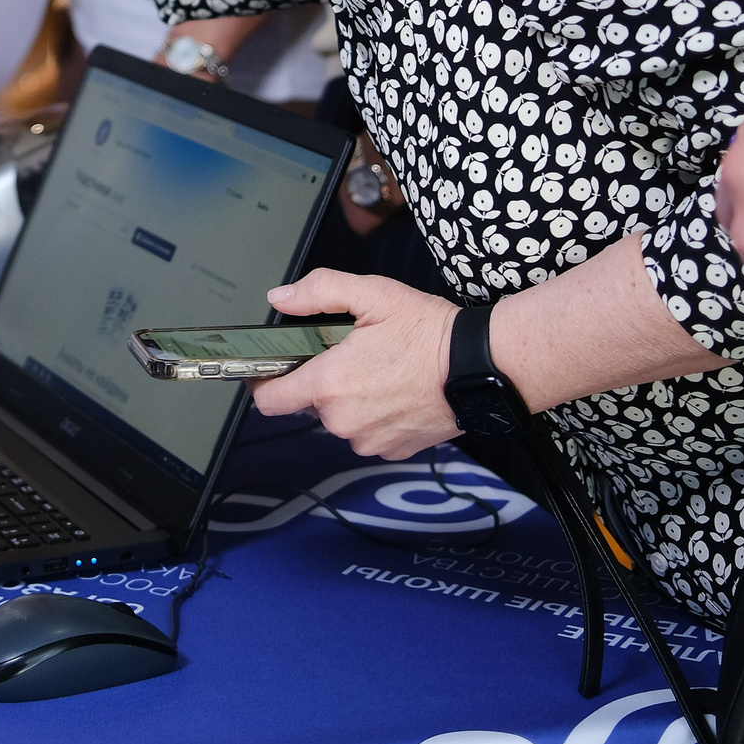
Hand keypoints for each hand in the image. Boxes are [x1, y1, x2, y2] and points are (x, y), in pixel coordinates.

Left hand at [250, 270, 461, 459]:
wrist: (479, 368)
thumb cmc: (428, 332)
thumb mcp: (372, 294)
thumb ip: (319, 292)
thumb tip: (280, 300)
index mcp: (330, 384)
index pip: (269, 400)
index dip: (263, 383)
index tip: (272, 369)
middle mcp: (343, 420)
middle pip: (311, 404)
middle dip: (323, 381)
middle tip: (352, 353)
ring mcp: (369, 440)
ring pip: (342, 419)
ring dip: (351, 399)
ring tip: (381, 370)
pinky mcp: (394, 450)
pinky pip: (369, 432)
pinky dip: (376, 414)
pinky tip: (397, 390)